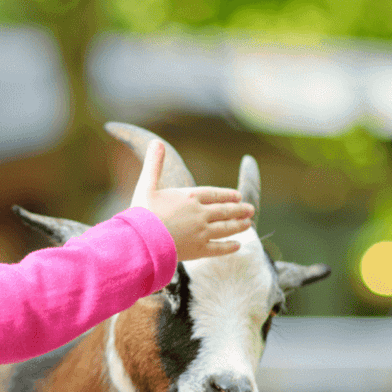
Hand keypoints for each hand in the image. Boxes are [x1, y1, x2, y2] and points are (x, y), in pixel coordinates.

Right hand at [129, 140, 254, 260]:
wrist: (141, 241)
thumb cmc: (142, 213)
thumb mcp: (146, 184)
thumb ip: (154, 164)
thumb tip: (156, 141)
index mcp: (190, 197)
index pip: (214, 194)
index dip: (227, 195)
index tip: (238, 196)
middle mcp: (200, 214)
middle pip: (224, 211)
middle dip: (239, 210)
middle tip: (250, 209)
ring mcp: (201, 232)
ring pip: (226, 228)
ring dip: (238, 226)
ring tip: (248, 224)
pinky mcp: (198, 250)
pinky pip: (219, 248)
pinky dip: (229, 247)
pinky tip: (238, 245)